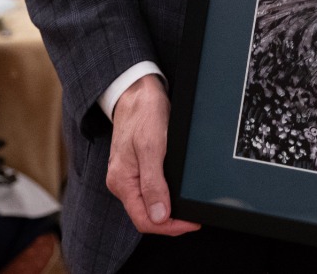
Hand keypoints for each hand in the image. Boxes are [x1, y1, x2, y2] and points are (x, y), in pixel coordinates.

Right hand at [107, 75, 199, 236]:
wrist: (137, 90)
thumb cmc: (143, 113)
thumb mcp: (151, 146)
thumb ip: (153, 183)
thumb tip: (159, 216)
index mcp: (122, 181)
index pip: (144, 220)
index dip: (170, 227)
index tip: (192, 222)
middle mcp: (122, 182)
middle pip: (146, 216)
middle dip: (171, 222)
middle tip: (194, 217)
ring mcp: (129, 175)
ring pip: (148, 205)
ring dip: (169, 211)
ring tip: (189, 208)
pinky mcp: (137, 167)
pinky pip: (149, 191)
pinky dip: (165, 197)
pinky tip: (177, 195)